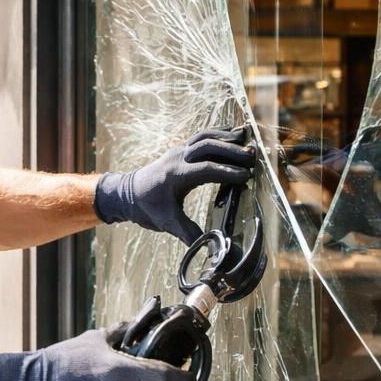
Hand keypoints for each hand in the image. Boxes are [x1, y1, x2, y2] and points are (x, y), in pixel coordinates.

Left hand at [95, 127, 255, 243]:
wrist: (127, 194)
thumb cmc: (147, 208)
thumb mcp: (167, 223)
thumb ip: (189, 233)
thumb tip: (211, 247)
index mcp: (174, 175)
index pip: (205, 169)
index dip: (227, 172)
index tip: (247, 176)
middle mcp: (176, 158)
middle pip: (207, 147)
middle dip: (231, 151)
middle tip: (252, 157)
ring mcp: (178, 151)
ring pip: (204, 137)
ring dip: (226, 138)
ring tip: (247, 139)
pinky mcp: (181, 149)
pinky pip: (201, 136)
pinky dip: (218, 132)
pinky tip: (234, 133)